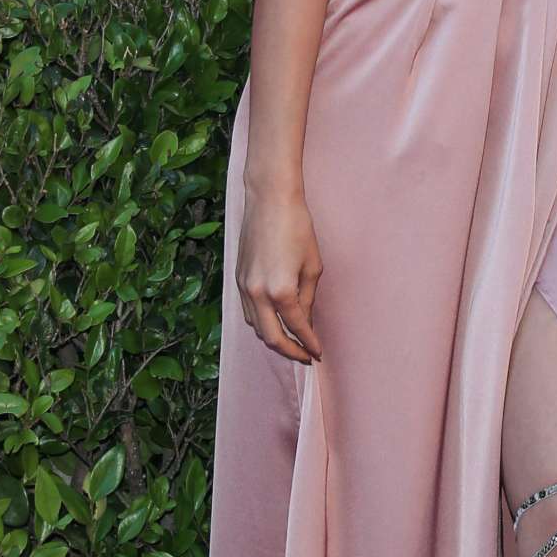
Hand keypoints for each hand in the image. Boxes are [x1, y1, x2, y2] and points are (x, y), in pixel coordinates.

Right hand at [236, 188, 323, 363]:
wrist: (269, 200)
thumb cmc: (297, 228)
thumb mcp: (312, 266)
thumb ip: (308, 298)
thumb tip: (305, 320)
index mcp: (281, 291)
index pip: (297, 328)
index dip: (309, 343)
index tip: (318, 353)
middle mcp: (258, 293)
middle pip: (271, 337)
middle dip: (289, 351)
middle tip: (305, 356)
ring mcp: (244, 287)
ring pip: (256, 327)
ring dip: (273, 338)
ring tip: (291, 341)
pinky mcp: (238, 279)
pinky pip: (247, 312)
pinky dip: (261, 322)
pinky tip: (274, 321)